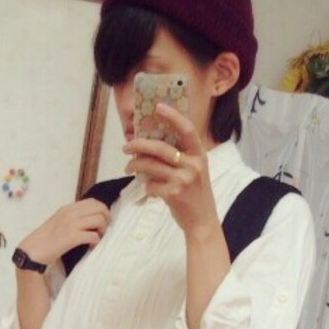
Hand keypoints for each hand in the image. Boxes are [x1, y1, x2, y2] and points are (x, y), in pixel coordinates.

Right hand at [19, 198, 110, 266]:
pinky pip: (93, 236)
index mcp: (68, 208)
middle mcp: (70, 213)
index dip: (103, 210)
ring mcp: (71, 224)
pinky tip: (91, 247)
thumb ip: (73, 217)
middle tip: (103, 230)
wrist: (33, 250)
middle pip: (100, 208)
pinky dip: (96, 242)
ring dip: (102, 231)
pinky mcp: (72, 237)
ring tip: (97, 238)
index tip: (103, 221)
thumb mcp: (59, 221)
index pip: (93, 202)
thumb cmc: (46, 239)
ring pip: (99, 220)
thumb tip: (90, 219)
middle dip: (106, 219)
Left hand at [122, 102, 220, 238]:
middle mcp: (193, 165)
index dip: (173, 116)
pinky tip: (146, 187)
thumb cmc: (195, 194)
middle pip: (160, 148)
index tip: (158, 106)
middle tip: (126, 146)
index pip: (187, 129)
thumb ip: (181, 157)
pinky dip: (145, 185)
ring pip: (151, 166)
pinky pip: (150, 185)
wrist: (202, 221)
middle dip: (139, 145)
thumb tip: (153, 143)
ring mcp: (183, 180)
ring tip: (128, 167)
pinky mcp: (173, 194)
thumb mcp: (196, 171)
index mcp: (199, 155)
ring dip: (135, 165)